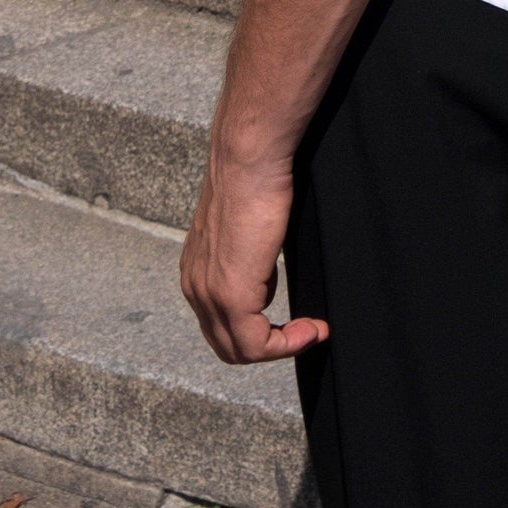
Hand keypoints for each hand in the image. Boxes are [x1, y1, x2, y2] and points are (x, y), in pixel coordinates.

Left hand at [180, 152, 328, 364]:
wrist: (248, 157)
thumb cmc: (253, 177)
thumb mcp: (244, 227)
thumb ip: (246, 255)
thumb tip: (263, 272)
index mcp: (196, 269)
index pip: (220, 323)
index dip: (259, 331)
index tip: (295, 320)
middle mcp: (195, 286)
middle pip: (227, 344)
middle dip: (269, 346)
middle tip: (306, 331)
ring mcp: (209, 293)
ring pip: (240, 350)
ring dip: (281, 347)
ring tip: (311, 330)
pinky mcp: (231, 294)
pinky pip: (255, 345)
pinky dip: (288, 344)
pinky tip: (312, 328)